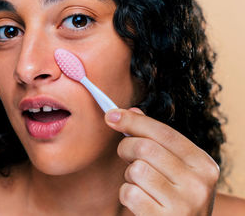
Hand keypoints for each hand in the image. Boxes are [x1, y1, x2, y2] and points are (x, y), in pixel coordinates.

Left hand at [105, 108, 219, 215]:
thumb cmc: (177, 196)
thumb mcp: (177, 168)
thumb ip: (158, 140)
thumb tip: (132, 111)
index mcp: (204, 164)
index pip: (164, 132)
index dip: (134, 121)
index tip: (112, 116)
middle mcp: (198, 183)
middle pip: (145, 148)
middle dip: (126, 148)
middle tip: (126, 156)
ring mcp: (183, 204)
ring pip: (136, 170)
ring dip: (129, 175)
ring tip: (140, 183)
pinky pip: (129, 193)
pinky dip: (127, 194)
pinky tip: (140, 200)